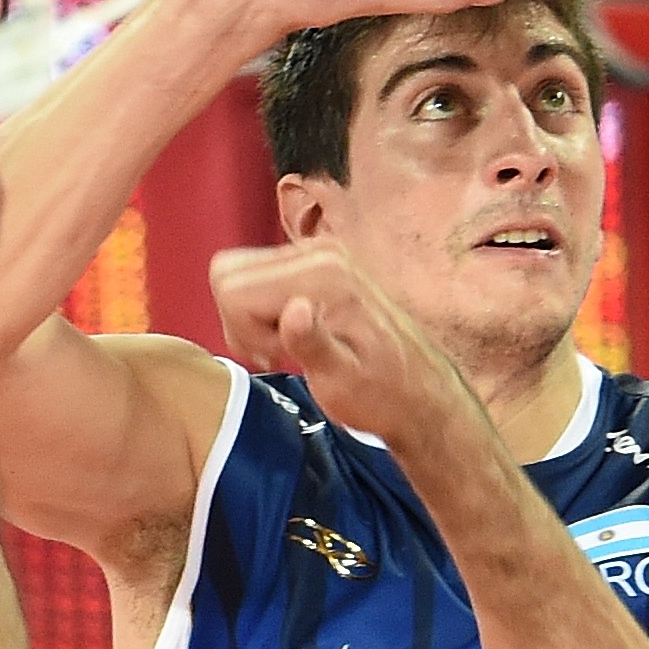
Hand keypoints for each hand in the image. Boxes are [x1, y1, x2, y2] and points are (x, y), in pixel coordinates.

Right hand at [210, 238, 472, 452]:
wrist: (420, 393)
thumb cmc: (382, 395)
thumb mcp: (343, 381)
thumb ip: (313, 344)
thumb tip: (292, 311)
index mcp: (322, 277)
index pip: (232, 287)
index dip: (242, 330)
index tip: (275, 357)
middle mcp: (319, 253)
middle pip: (229, 273)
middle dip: (241, 320)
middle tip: (277, 354)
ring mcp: (319, 253)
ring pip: (240, 274)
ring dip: (251, 318)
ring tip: (287, 349)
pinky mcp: (319, 262)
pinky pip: (260, 277)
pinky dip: (264, 311)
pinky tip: (294, 338)